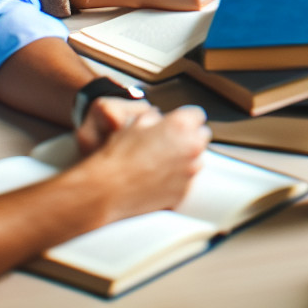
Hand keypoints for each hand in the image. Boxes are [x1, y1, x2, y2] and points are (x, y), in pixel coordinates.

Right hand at [79, 105, 210, 223]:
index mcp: (181, 125)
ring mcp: (189, 171)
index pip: (197, 115)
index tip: (178, 125)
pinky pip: (187, 181)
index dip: (185, 119)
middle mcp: (191, 147)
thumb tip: (159, 118)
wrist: (106, 190)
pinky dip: (177, 179)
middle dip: (188, 137)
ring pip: (196, 159)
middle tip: (169, 143)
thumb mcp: (136, 123)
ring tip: (161, 163)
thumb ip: (155, 117)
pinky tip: (158, 179)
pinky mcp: (183, 191)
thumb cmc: (118, 157)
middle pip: (201, 136)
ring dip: (185, 159)